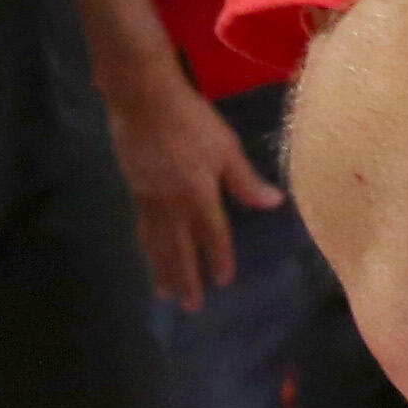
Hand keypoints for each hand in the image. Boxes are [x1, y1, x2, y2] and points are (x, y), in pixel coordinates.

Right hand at [100, 66, 284, 309]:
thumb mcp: (226, 147)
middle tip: (190, 306)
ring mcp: (149, 198)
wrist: (143, 100)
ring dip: (162, 270)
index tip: (223, 282)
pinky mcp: (134, 188)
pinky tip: (148, 253)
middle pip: (179, 249)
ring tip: (165, 293)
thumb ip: (245, 180)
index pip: (212, 235)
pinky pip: (142, 227)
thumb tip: (273, 204)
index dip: (219, 259)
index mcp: (199, 194)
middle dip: (186, 278)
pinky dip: (146, 247)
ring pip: (156, 243)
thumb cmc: (192, 121)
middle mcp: (172, 204)